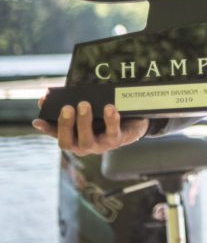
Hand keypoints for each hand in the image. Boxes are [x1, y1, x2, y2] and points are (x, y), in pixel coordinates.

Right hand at [32, 100, 148, 155]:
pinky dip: (110, 120)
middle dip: (65, 125)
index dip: (46, 128)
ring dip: (84, 123)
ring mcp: (99, 145)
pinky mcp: (116, 141)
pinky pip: (112, 133)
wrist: (133, 122)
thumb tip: (48, 96)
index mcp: (73, 137)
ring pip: (86, 141)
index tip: (38, 119)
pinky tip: (110, 108)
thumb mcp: (89, 109)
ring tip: (84, 104)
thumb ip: (72, 104)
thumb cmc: (105, 115)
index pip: (55, 134)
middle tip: (67, 107)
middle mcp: (83, 145)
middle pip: (67, 142)